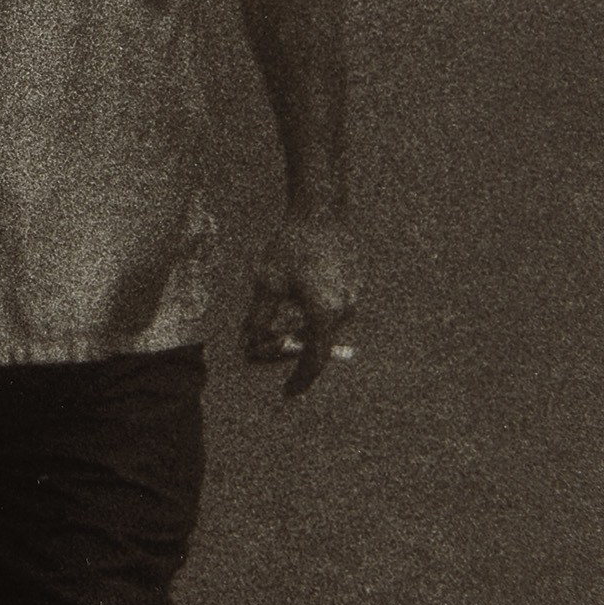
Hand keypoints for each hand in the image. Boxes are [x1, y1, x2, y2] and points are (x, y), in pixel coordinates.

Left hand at [243, 211, 356, 397]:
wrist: (321, 211)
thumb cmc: (291, 246)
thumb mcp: (267, 284)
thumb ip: (259, 319)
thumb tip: (249, 347)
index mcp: (325, 315)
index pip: (314, 362)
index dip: (300, 380)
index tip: (287, 393)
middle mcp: (345, 311)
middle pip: (319, 345)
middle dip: (294, 349)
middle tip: (271, 345)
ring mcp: (353, 298)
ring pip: (326, 327)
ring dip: (303, 329)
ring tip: (282, 310)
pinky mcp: (354, 285)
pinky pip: (333, 310)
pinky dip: (315, 312)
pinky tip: (299, 288)